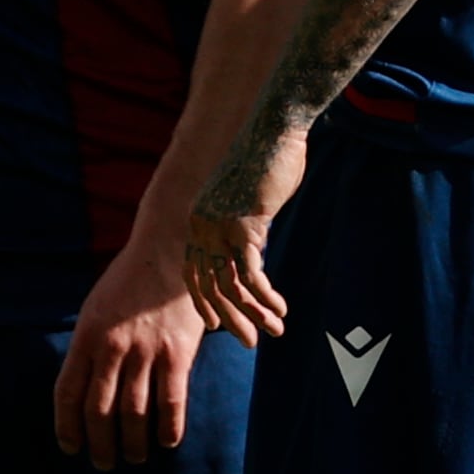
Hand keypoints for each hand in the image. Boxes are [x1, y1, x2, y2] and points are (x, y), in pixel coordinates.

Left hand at [56, 232, 199, 468]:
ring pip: (134, 412)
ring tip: (134, 457)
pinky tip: (166, 442)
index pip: (68, 392)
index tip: (71, 447)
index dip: (67, 425)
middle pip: (99, 410)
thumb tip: (82, 388)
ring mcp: (146, 351)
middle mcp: (112, 347)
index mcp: (86, 335)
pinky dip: (168, 428)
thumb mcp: (96, 307)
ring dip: (132, 443)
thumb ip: (89, 345)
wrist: (171, 247)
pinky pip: (171, 402)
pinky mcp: (178, 352)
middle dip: (99, 444)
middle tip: (104, 463)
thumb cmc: (131, 279)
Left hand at [181, 120, 307, 345]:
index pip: (193, 271)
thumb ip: (244, 227)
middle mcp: (201, 226)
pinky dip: (265, 297)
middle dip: (231, 318)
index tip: (217, 325)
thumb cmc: (267, 162)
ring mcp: (219, 227)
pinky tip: (280, 309)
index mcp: (198, 219)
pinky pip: (250, 275)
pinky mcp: (243, 228)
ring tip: (275, 331)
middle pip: (209, 285)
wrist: (275, 131)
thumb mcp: (247, 199)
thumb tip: (254, 249)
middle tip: (249, 342)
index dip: (204, 301)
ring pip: (230, 286)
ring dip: (253, 313)